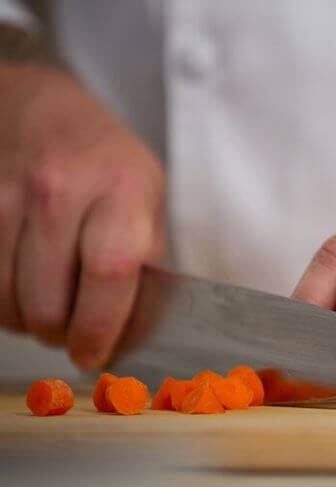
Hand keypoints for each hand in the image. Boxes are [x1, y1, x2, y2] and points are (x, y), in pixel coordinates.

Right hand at [0, 66, 165, 368]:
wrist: (41, 110)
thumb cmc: (106, 163)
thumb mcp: (147, 199)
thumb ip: (144, 261)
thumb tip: (132, 332)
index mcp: (120, 189)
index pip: (110, 271)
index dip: (101, 327)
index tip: (96, 353)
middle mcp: (58, 189)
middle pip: (48, 302)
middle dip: (62, 335)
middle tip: (75, 334)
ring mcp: (3, 196)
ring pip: (5, 303)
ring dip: (28, 321)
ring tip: (51, 303)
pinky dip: (2, 300)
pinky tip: (23, 282)